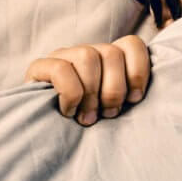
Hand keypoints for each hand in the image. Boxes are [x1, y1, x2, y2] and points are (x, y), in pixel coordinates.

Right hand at [23, 35, 150, 125]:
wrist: (43, 136)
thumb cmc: (86, 123)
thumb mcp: (112, 108)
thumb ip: (128, 96)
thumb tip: (141, 95)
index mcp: (108, 58)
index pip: (131, 44)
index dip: (138, 70)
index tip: (135, 99)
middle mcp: (86, 51)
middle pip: (111, 53)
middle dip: (114, 89)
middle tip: (108, 114)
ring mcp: (63, 55)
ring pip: (88, 56)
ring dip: (92, 92)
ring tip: (88, 117)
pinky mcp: (39, 66)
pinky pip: (61, 69)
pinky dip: (70, 94)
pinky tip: (69, 111)